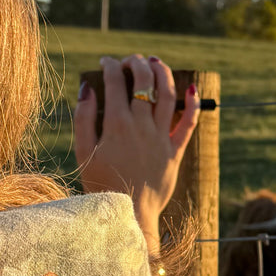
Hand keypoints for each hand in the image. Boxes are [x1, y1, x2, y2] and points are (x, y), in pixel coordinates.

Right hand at [74, 54, 199, 249]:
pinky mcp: (175, 151)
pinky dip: (192, 103)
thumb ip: (83, 118)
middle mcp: (141, 126)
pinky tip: (191, 87)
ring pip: (168, 95)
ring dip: (162, 73)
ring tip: (155, 62)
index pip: (115, 82)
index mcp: (116, 125)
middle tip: (130, 61)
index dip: (110, 66)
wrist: (128, 214)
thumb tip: (86, 88)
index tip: (106, 63)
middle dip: (136, 64)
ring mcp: (161, 138)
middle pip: (144, 82)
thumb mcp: (84, 152)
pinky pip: (189, 123)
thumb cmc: (101, 184)